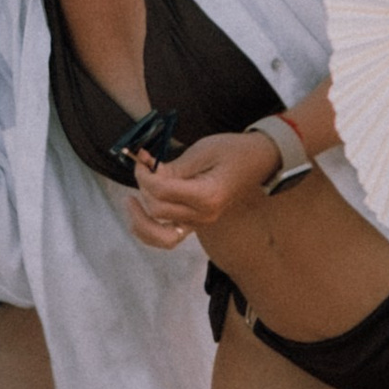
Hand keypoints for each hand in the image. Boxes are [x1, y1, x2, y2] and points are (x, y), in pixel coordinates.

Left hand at [124, 129, 272, 248]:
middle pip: (157, 211)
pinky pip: (168, 237)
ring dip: (140, 220)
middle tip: (141, 168)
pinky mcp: (196, 222)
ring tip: (130, 201)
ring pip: (160, 235)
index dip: (144, 176)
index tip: (140, 159)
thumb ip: (173, 167)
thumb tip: (146, 170)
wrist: (259, 160)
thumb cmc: (233, 151)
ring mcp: (200, 222)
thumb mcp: (202, 151)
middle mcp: (204, 215)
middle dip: (142, 188)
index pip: (161, 192)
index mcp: (207, 196)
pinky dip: (150, 229)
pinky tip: (139, 213)